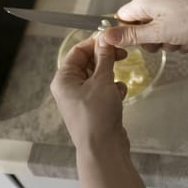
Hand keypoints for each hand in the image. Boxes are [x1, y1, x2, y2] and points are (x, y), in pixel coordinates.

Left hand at [50, 34, 128, 150]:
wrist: (103, 148)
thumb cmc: (97, 114)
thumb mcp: (102, 81)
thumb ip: (105, 58)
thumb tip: (105, 39)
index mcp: (64, 79)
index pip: (77, 51)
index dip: (95, 43)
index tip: (113, 39)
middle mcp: (69, 88)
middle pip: (88, 63)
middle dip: (106, 59)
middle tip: (123, 54)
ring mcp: (82, 99)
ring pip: (98, 76)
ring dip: (111, 76)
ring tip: (118, 82)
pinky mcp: (94, 108)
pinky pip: (104, 90)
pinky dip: (113, 90)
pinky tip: (119, 97)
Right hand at [104, 0, 187, 51]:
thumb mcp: (157, 32)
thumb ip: (131, 35)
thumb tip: (104, 35)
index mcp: (144, 2)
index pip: (122, 18)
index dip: (126, 34)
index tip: (136, 44)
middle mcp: (155, 3)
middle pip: (141, 29)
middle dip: (153, 42)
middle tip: (164, 42)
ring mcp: (171, 9)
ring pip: (160, 34)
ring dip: (170, 43)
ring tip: (182, 41)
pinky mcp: (184, 16)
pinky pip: (175, 33)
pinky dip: (182, 40)